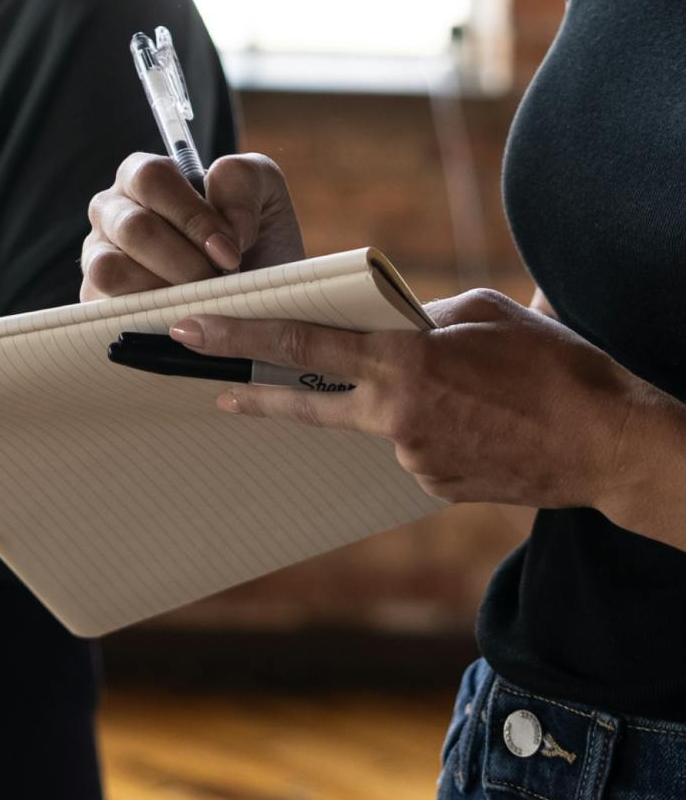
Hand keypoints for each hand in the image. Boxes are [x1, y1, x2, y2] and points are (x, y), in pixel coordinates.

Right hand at [81, 152, 304, 299]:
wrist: (255, 298)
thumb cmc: (254, 242)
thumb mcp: (263, 196)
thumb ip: (243, 182)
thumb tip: (226, 227)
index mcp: (145, 177)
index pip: (152, 179)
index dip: (192, 216)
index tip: (229, 253)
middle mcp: (113, 211)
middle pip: (134, 228)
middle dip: (185, 263)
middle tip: (218, 284)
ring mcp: (97, 256)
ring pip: (111, 269)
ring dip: (164, 291)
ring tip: (200, 301)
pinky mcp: (96, 300)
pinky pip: (107, 310)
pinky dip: (147, 317)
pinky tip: (180, 319)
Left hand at [163, 287, 653, 512]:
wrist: (607, 445)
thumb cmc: (552, 367)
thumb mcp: (481, 313)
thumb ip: (419, 317)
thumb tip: (389, 325)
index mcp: (402, 362)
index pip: (302, 343)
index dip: (240, 335)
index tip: (193, 330)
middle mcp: (396, 415)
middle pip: (305, 401)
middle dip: (252, 391)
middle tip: (208, 383)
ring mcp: (412, 459)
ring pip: (381, 417)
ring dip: (404, 399)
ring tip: (478, 394)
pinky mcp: (433, 487)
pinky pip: (415, 445)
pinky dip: (436, 426)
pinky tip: (482, 422)